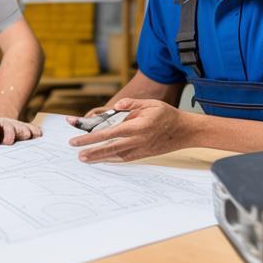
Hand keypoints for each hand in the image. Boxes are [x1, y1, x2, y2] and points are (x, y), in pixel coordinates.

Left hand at [0, 117, 40, 144]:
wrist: (0, 120)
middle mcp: (6, 125)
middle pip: (8, 128)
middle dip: (9, 134)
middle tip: (9, 141)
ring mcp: (17, 126)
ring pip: (22, 128)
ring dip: (24, 132)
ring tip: (27, 136)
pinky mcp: (26, 128)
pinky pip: (33, 129)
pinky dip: (36, 131)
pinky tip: (39, 134)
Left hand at [68, 98, 200, 162]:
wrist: (184, 132)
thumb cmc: (167, 115)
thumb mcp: (150, 103)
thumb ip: (131, 103)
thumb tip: (116, 106)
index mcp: (136, 126)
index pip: (109, 133)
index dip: (91, 137)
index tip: (78, 140)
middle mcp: (137, 140)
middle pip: (109, 147)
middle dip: (91, 151)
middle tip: (77, 153)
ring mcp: (140, 149)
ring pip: (115, 155)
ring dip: (99, 157)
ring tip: (85, 159)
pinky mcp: (143, 154)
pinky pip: (124, 158)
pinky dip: (112, 159)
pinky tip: (102, 159)